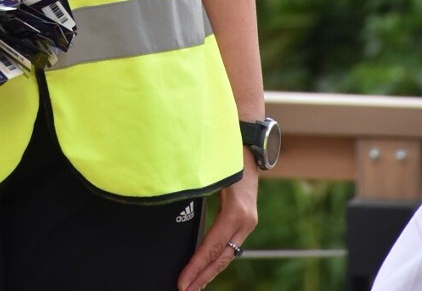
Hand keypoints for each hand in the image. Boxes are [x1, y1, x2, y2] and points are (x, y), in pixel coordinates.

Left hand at [177, 151, 258, 289]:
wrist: (251, 145)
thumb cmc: (227, 155)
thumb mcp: (212, 173)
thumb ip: (194, 190)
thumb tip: (171, 200)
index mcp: (236, 212)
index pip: (213, 247)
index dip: (197, 266)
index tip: (183, 281)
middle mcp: (246, 221)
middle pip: (222, 257)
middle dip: (203, 276)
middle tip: (184, 290)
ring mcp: (248, 222)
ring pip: (228, 254)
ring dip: (210, 270)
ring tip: (192, 285)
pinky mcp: (245, 220)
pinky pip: (230, 245)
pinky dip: (217, 258)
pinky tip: (206, 266)